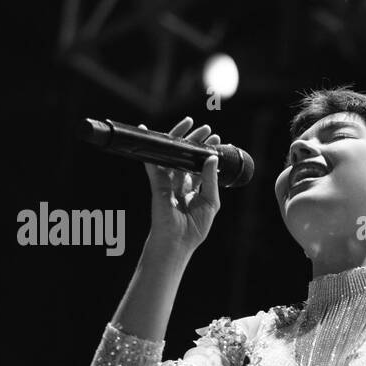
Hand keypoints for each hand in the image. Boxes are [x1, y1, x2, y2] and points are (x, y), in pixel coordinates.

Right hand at [142, 116, 221, 256]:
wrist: (178, 242)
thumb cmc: (195, 228)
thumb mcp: (211, 202)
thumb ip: (211, 180)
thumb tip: (213, 158)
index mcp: (193, 188)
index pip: (199, 165)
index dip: (206, 151)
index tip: (215, 139)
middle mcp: (180, 183)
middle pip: (186, 157)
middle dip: (194, 141)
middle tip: (205, 128)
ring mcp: (168, 182)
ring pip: (172, 156)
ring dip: (179, 139)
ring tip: (190, 124)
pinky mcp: (157, 185)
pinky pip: (154, 165)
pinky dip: (152, 151)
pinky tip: (149, 134)